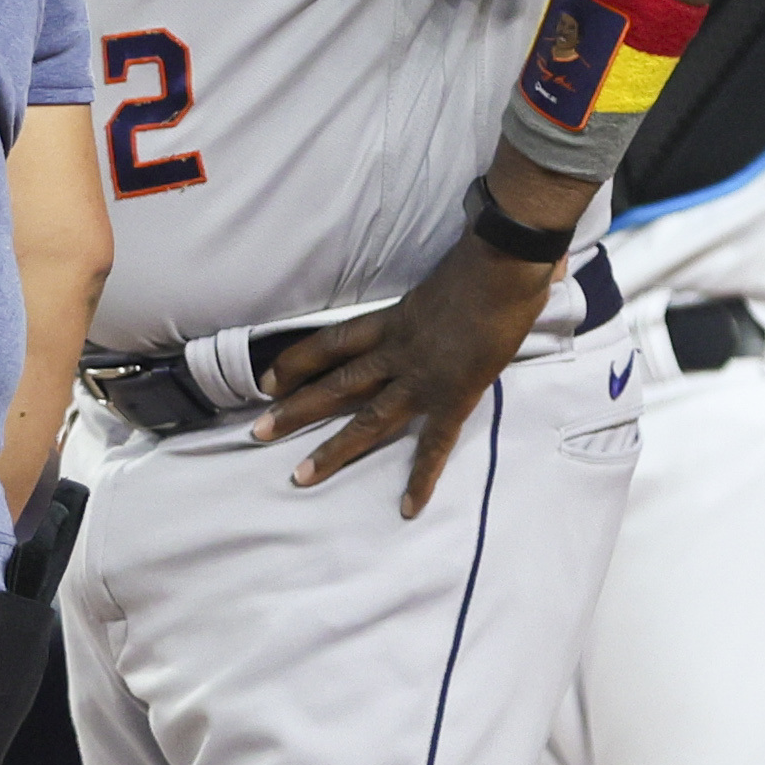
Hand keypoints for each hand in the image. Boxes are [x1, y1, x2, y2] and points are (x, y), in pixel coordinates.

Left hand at [257, 215, 576, 513]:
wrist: (506, 265)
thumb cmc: (485, 259)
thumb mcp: (446, 271)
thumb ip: (440, 287)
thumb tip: (451, 287)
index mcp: (393, 319)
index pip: (331, 342)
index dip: (297, 361)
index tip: (267, 380)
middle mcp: (397, 351)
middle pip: (336, 383)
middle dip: (295, 408)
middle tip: (258, 432)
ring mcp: (422, 377)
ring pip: (368, 418)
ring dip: (334, 449)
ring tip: (301, 475)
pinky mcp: (454, 396)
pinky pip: (434, 444)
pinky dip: (421, 477)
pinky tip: (408, 506)